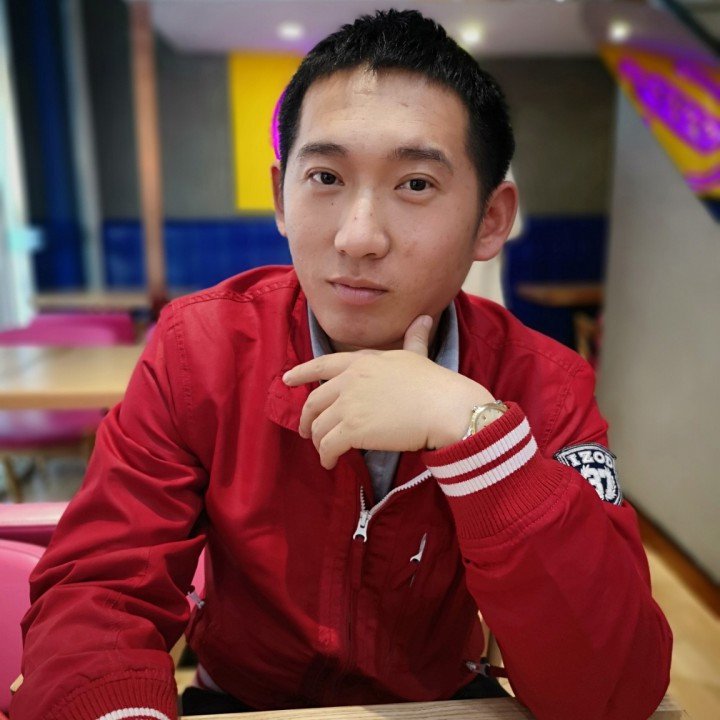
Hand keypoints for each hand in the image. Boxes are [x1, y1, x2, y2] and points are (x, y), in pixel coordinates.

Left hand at [282, 315, 493, 468]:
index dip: (301, 372)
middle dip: (307, 417)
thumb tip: (424, 319)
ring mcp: (348, 405)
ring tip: (324, 451)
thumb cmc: (435, 383)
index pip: (322, 364)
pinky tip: (330, 462)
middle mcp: (349, 380)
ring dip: (318, 441)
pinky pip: (328, 446)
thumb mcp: (418, 355)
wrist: (444, 407)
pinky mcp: (352, 430)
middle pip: (314, 401)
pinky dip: (326, 456)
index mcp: (361, 362)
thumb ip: (414, 338)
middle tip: (307, 430)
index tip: (287, 380)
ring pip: (319, 426)